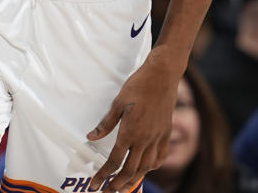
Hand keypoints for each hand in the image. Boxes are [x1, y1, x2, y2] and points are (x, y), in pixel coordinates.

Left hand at [87, 53, 179, 191]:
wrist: (162, 76)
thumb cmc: (137, 87)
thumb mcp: (117, 104)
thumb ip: (105, 124)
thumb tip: (91, 138)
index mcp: (129, 132)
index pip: (114, 161)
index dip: (103, 175)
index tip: (95, 184)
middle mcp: (144, 139)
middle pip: (130, 170)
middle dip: (117, 184)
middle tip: (107, 191)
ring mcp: (157, 138)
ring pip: (146, 167)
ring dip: (134, 179)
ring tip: (124, 185)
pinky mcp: (166, 133)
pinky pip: (161, 156)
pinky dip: (152, 166)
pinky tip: (146, 168)